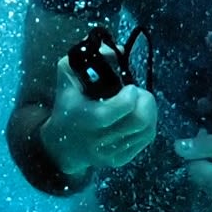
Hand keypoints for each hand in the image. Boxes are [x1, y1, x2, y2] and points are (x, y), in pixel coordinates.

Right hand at [38, 57, 158, 175]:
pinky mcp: (119, 160)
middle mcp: (96, 140)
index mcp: (82, 118)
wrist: (62, 144)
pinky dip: (147, 124)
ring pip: (147, 131)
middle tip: (139, 93)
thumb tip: (118, 51)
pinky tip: (137, 115)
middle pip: (138, 122)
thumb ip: (87, 55)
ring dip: (149, 111)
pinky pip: (146, 139)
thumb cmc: (67, 103)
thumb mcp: (68, 75)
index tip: (130, 87)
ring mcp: (109, 154)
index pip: (111, 113)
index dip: (128, 98)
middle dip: (145, 101)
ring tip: (139, 102)